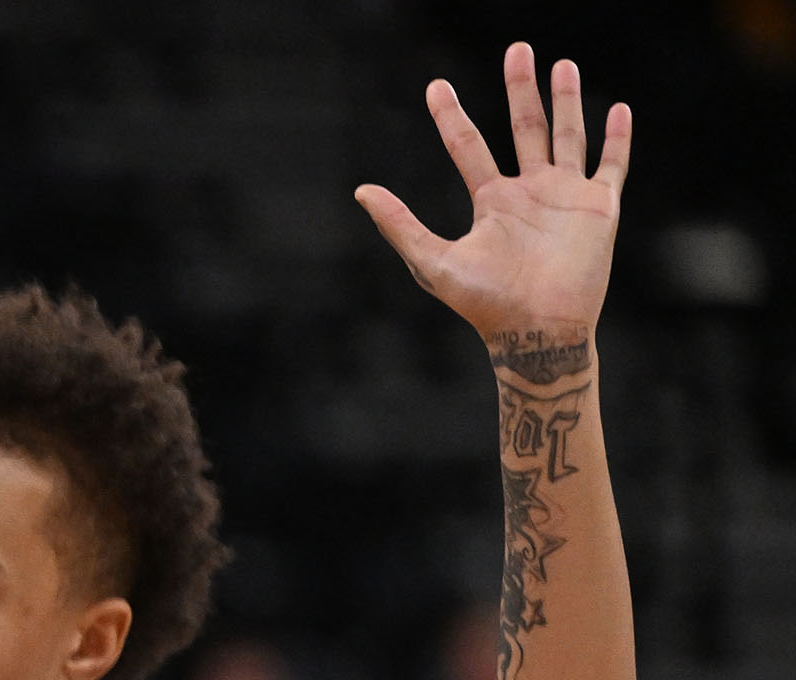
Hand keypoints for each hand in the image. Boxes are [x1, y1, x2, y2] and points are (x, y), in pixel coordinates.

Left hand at [356, 44, 628, 354]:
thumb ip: (400, 225)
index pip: (468, 145)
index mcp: (491, 201)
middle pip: (524, 127)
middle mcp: (529, 192)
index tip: (435, 86)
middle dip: (520, 88)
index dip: (451, 116)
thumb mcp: (433, 262)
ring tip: (562, 64)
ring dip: (566, 101)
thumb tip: (362, 190)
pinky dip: (616, 139)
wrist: (536, 331)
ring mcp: (566, 196)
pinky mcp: (600, 207)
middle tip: (518, 49)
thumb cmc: (484, 304)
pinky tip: (617, 110)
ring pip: (567, 135)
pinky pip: (612, 165)